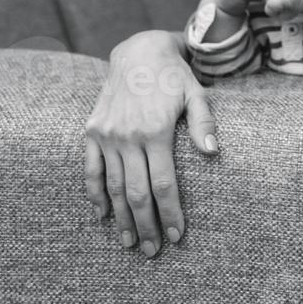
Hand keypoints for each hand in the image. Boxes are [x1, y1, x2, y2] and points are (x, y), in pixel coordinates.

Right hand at [83, 30, 218, 257]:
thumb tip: (212, 152)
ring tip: (128, 242)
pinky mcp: (91, 132)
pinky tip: (102, 216)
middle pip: (137, 193)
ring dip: (120, 218)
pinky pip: (89, 170)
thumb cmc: (174, 77)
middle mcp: (128, 136)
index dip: (170, 213)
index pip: (164, 184)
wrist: (138, 52)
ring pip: (112, 187)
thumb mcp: (197, 93)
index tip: (177, 236)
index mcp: (157, 131)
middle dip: (145, 225)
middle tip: (152, 251)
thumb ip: (205, 123)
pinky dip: (94, 195)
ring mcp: (106, 135)